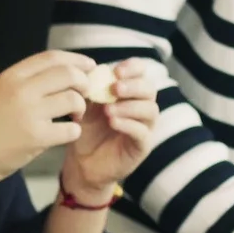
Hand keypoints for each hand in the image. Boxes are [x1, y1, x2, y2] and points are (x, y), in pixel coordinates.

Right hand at [0, 50, 94, 185]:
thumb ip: (26, 81)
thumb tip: (65, 71)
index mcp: (11, 77)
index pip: (52, 57)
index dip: (76, 60)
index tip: (89, 66)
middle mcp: (20, 90)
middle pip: (68, 75)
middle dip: (84, 82)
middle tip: (85, 93)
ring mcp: (29, 113)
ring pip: (73, 100)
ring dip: (81, 108)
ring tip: (75, 116)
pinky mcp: (36, 137)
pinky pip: (71, 129)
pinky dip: (74, 131)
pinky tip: (67, 133)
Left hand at [63, 58, 160, 198]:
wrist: (83, 164)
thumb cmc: (87, 131)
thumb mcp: (85, 107)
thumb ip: (91, 90)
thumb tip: (91, 72)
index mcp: (129, 93)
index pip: (141, 73)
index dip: (133, 68)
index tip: (116, 71)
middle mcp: (141, 107)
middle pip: (149, 89)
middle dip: (133, 86)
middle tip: (114, 88)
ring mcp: (144, 127)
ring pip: (150, 110)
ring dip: (130, 106)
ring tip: (108, 109)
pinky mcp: (142, 146)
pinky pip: (143, 132)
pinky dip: (129, 125)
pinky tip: (113, 122)